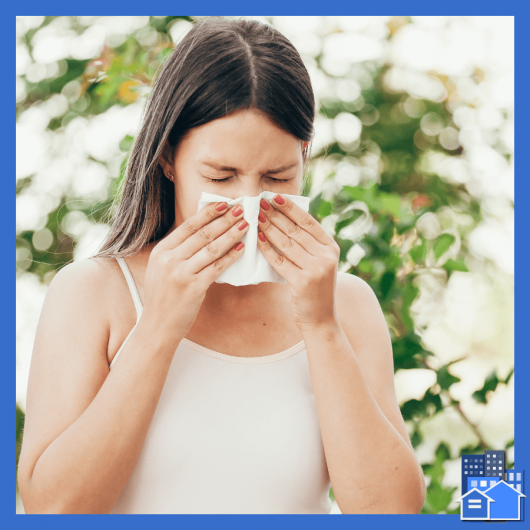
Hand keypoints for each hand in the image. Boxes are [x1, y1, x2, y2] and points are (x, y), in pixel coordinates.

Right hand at [142, 202, 248, 344]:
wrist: (157, 325)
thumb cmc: (163, 297)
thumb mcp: (160, 268)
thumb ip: (177, 251)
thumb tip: (202, 232)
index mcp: (161, 251)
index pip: (188, 226)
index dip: (208, 213)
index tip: (223, 204)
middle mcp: (170, 259)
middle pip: (203, 234)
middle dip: (224, 219)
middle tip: (240, 209)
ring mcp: (182, 273)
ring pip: (212, 248)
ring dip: (231, 234)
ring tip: (245, 224)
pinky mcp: (194, 288)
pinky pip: (217, 267)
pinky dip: (231, 256)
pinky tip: (242, 248)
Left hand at [256, 194, 340, 331]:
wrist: (321, 319)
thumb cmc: (315, 288)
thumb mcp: (319, 262)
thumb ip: (308, 244)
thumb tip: (284, 220)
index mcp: (331, 247)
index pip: (308, 222)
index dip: (290, 208)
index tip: (274, 197)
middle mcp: (326, 256)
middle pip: (295, 230)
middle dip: (275, 215)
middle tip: (259, 203)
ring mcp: (316, 269)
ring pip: (286, 243)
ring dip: (268, 228)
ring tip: (255, 217)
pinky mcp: (303, 282)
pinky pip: (279, 261)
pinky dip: (267, 249)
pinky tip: (257, 239)